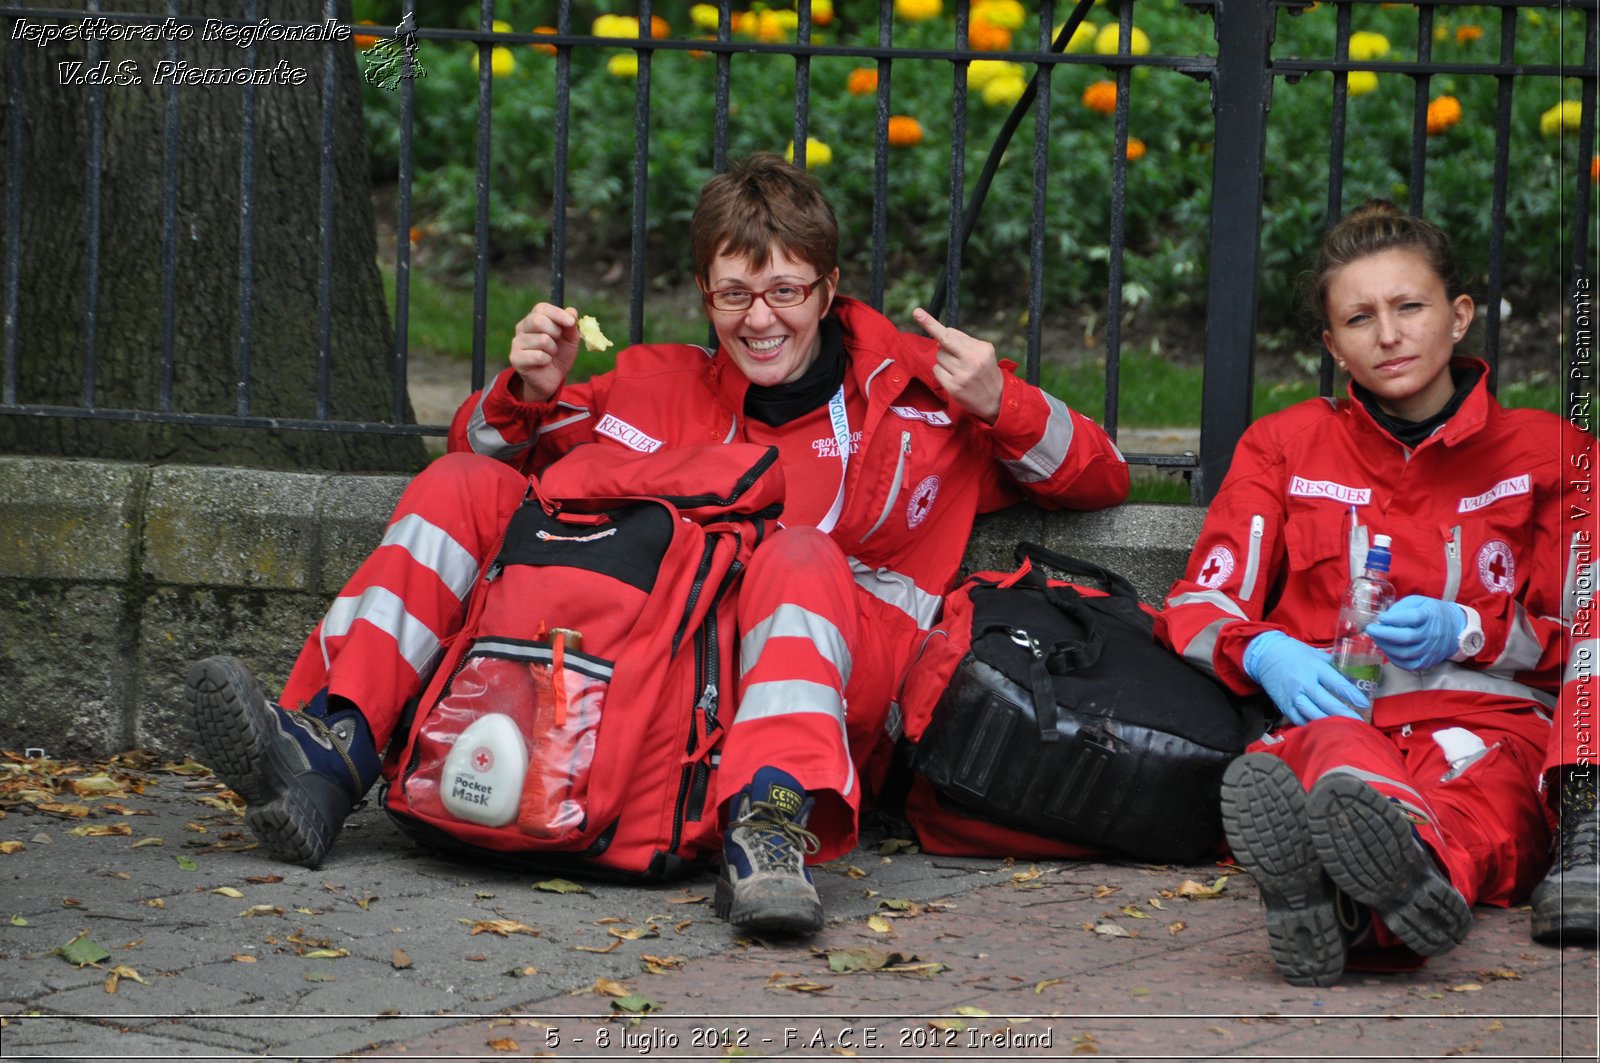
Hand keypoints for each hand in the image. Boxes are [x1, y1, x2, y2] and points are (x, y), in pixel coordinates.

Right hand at [508, 303, 580, 402]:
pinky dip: (547, 360)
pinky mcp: (515, 358)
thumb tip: (572, 311)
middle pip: (537, 320)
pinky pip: (538, 356)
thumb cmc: (560, 355)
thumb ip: (571, 326)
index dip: (557, 313)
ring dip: (553, 350)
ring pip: (542, 340)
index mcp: (534, 318)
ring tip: (550, 354)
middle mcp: (522, 327)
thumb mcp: (570, 340)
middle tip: (558, 341)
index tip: (571, 322)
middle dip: (555, 332)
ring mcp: (517, 342)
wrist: (552, 378)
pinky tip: (544, 363)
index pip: (541, 308)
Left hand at [911, 307, 1003, 424]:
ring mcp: (962, 375)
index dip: (930, 323)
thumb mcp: (983, 351)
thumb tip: (940, 337)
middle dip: (945, 347)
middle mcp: (972, 361)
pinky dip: (942, 372)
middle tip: (956, 356)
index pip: (951, 334)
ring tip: (959, 369)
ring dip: (944, 361)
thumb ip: (963, 340)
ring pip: (938, 357)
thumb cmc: (985, 371)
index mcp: (981, 348)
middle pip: (942, 344)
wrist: (996, 400)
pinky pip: (936, 371)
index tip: (916, 312)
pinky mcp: (954, 388)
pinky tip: (954, 378)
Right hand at [1243, 630, 1368, 725]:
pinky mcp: (1285, 705)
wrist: (1265, 656)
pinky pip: (1300, 720)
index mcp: (1314, 667)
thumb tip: (1352, 674)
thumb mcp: (1315, 654)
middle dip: (1345, 714)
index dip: (1351, 695)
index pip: (1336, 683)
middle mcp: (1304, 683)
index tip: (1364, 704)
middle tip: (1359, 723)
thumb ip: (1332, 666)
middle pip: (1327, 703)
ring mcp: (1293, 696)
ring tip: (1344, 729)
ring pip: (1314, 714)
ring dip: (1330, 723)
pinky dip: (1312, 725)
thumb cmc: (1294, 653)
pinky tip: (1323, 729)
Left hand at [1365, 595, 1465, 671]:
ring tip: (1376, 638)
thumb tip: (1383, 619)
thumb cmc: (1431, 613)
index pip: (1412, 617)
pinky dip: (1394, 659)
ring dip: (1386, 646)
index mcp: (1430, 616)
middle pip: (1407, 637)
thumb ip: (1401, 607)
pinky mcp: (1428, 662)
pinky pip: (1408, 665)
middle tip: (1370, 629)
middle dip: (1384, 634)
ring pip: (1405, 653)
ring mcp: (1431, 650)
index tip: (1380, 617)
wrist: (1455, 628)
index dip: (1393, 618)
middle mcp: (1432, 634)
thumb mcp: (1419, 602)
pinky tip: (1386, 649)